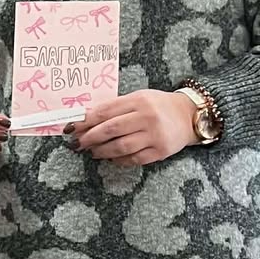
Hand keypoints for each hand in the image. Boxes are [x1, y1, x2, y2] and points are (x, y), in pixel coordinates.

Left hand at [69, 90, 196, 166]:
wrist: (188, 116)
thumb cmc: (158, 105)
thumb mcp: (138, 98)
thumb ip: (115, 107)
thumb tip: (85, 118)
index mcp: (139, 101)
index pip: (106, 111)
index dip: (85, 120)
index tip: (71, 127)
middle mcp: (147, 117)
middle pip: (111, 129)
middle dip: (90, 138)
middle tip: (77, 143)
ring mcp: (155, 135)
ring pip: (121, 147)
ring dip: (102, 151)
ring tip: (92, 151)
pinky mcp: (161, 151)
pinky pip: (134, 159)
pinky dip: (119, 160)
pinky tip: (111, 158)